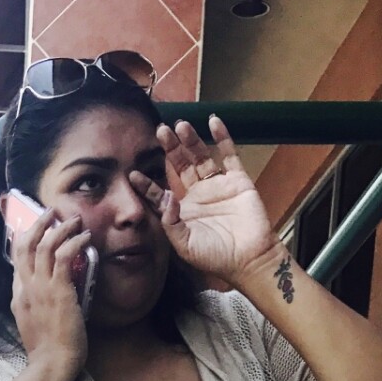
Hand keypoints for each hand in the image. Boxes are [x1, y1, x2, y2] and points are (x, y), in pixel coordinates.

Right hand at [9, 207, 91, 371]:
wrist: (52, 363)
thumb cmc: (48, 349)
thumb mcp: (34, 324)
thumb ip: (35, 305)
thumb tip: (45, 293)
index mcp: (19, 297)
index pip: (16, 261)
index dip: (24, 240)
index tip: (34, 228)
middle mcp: (25, 288)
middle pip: (24, 246)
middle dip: (36, 224)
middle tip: (50, 212)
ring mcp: (40, 288)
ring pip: (43, 246)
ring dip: (58, 228)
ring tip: (72, 220)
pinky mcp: (58, 291)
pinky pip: (62, 256)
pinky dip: (73, 242)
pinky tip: (84, 238)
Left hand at [130, 115, 279, 284]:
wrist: (249, 258)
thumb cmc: (214, 256)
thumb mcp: (184, 245)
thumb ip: (171, 222)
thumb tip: (165, 196)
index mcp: (182, 211)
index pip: (160, 192)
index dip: (147, 183)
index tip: (132, 173)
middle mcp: (197, 194)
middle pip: (180, 166)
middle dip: (170, 149)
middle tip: (160, 131)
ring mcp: (217, 185)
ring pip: (201, 156)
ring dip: (191, 140)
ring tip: (180, 125)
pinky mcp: (238, 180)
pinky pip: (229, 154)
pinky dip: (222, 137)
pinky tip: (213, 122)